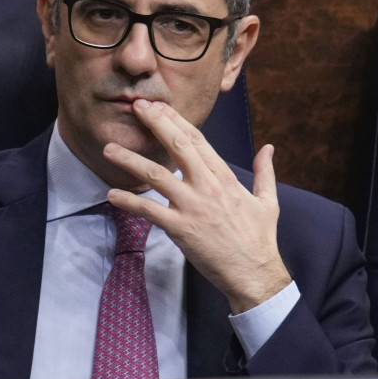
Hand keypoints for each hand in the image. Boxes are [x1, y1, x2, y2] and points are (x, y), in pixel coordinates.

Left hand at [103, 99, 291, 313]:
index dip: (176, 120)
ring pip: (156, 175)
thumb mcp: (268, 201)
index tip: (160, 106)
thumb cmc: (260, 238)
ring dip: (130, 160)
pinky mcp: (180, 229)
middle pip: (177, 146)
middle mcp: (207, 187)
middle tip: (136, 107)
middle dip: (155, 123)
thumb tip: (268, 148)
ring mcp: (192, 206)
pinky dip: (129, 201)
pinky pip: (149, 211)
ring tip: (109, 149)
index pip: (198, 140)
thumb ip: (265, 172)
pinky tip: (112, 195)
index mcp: (225, 178)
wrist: (254, 271)